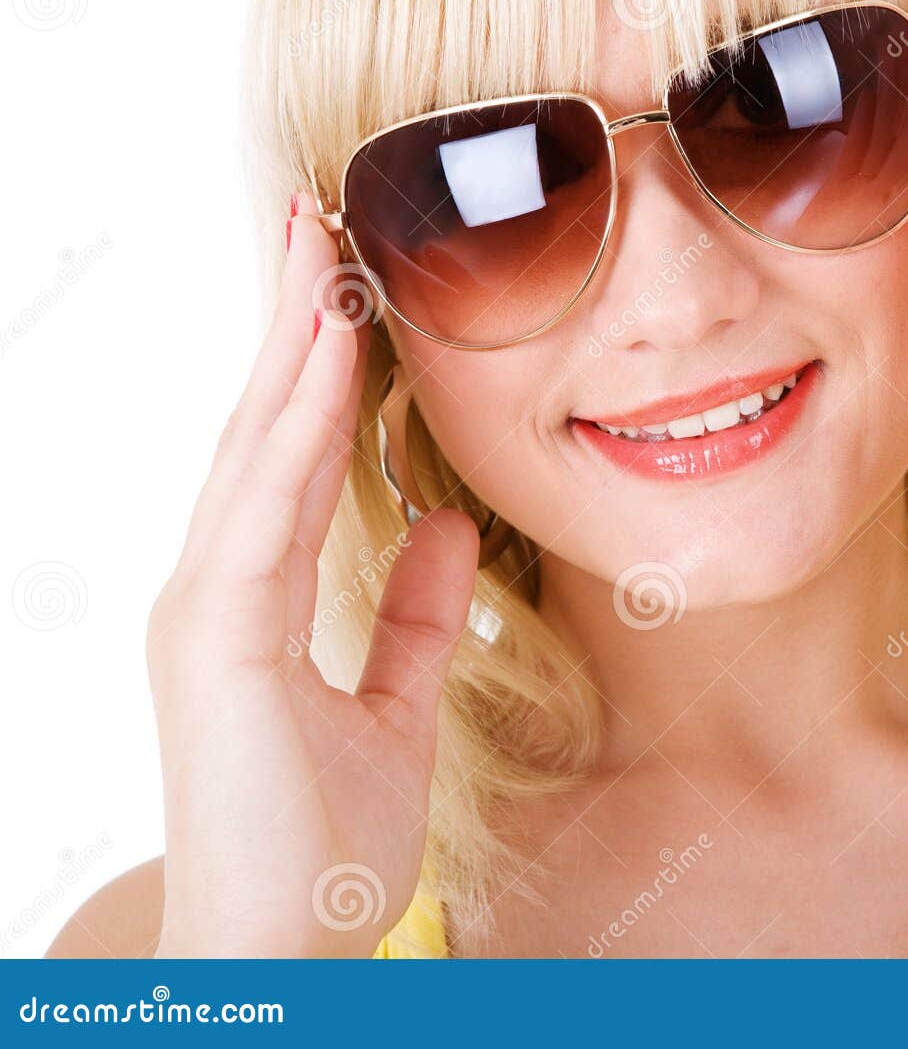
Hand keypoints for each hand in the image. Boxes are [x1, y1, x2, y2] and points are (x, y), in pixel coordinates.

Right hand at [146, 197, 477, 955]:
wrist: (283, 951)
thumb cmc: (323, 842)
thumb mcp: (395, 705)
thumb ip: (415, 614)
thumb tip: (444, 521)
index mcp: (249, 601)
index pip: (283, 457)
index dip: (310, 367)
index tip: (341, 281)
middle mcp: (213, 588)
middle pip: (255, 428)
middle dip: (285, 321)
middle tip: (311, 215)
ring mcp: (203, 609)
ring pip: (250, 447)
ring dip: (287, 342)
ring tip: (316, 246)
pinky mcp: (213, 640)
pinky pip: (262, 508)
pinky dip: (293, 424)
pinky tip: (324, 351)